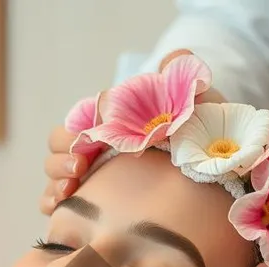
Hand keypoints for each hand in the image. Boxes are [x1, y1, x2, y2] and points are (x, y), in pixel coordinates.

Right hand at [39, 49, 198, 214]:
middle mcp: (97, 151)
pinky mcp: (95, 204)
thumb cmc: (201, 135)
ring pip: (55, 177)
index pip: (75, 125)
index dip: (72, 133)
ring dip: (55, 180)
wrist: (215, 169)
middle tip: (80, 166)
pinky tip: (62, 206)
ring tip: (72, 188)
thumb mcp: (195, 103)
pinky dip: (53, 202)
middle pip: (58, 149)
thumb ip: (182, 76)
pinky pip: (60, 203)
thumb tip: (174, 58)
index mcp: (110, 125)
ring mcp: (93, 179)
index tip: (87, 140)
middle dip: (61, 157)